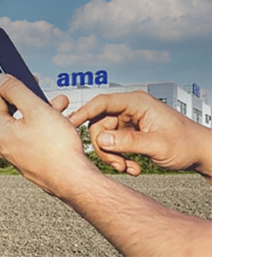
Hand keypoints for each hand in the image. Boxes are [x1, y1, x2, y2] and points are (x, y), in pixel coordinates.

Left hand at [0, 74, 97, 196]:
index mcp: (1, 132)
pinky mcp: (31, 163)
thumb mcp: (36, 109)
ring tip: (62, 107)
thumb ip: (16, 90)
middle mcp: (5, 145)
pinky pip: (34, 139)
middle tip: (49, 95)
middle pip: (13, 113)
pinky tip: (62, 125)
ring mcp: (18, 156)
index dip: (10, 86)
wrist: (73, 180)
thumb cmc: (56, 148)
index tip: (27, 79)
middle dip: (32, 100)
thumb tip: (0, 79)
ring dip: (43, 112)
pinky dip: (45, 128)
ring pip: (27, 126)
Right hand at [68, 91, 209, 175]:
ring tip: (129, 169)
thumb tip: (100, 141)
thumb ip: (127, 142)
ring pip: (105, 137)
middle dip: (105, 148)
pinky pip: (115, 144)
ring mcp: (130, 121)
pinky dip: (120, 157)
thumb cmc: (185, 143)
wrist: (203, 152)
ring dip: (113, 156)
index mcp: (136, 102)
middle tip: (118, 166)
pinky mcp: (131, 132)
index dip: (83, 112)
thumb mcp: (157, 145)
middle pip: (99, 124)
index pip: (102, 103)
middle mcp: (130, 109)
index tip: (69, 124)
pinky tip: (133, 168)